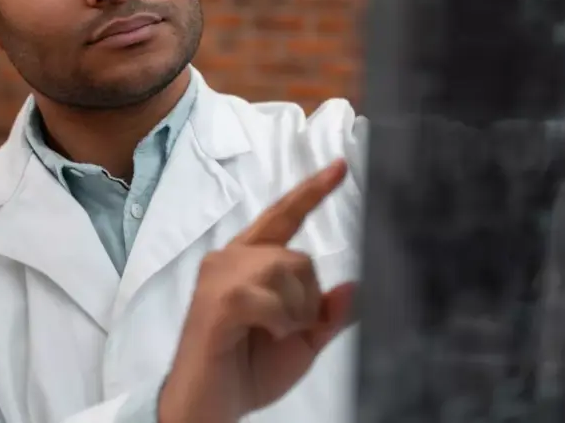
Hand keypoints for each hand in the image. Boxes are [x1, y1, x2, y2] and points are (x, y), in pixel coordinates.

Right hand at [158, 160, 355, 422]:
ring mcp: (220, 274)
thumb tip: (355, 287)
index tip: (340, 166)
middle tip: (286, 330)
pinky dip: (279, 323)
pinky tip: (265, 334)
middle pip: (299, 256)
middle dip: (306, 300)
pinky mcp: (218, 298)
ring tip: (272, 334)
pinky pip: (272, 299)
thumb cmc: (247, 370)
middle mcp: (231, 257)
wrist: (209, 407)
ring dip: (293, 313)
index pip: (285, 216)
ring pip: (288, 271)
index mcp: (249, 260)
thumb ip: (327, 313)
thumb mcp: (302, 341)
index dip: (312, 192)